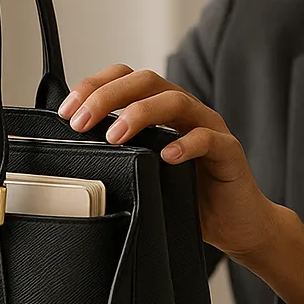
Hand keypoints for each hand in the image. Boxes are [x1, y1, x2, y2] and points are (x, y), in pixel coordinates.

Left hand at [58, 64, 282, 260]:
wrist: (236, 224)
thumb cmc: (189, 197)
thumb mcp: (145, 172)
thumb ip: (120, 156)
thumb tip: (73, 154)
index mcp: (162, 110)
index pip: (126, 79)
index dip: (94, 86)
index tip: (67, 112)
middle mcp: (185, 110)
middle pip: (146, 81)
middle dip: (109, 96)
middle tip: (82, 122)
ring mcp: (209, 127)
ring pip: (175, 100)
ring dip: (140, 113)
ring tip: (116, 135)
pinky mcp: (228, 150)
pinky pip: (207, 138)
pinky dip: (185, 144)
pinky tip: (166, 157)